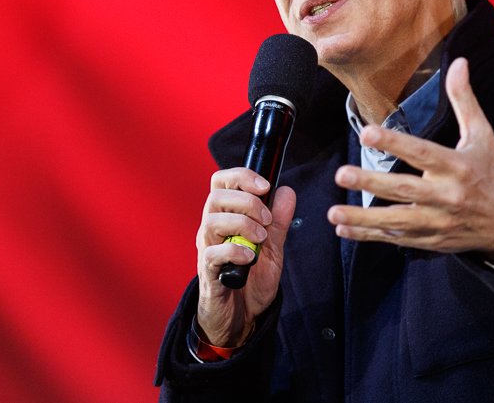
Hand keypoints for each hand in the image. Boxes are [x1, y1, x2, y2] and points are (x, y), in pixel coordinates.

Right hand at [195, 167, 295, 346]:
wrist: (242, 318)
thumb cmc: (251, 280)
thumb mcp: (273, 248)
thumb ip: (278, 220)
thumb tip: (286, 191)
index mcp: (225, 216)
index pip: (221, 182)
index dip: (242, 176)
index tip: (265, 186)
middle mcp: (212, 228)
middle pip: (216, 196)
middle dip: (248, 202)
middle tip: (267, 221)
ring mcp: (207, 249)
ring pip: (212, 220)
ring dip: (243, 224)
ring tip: (260, 240)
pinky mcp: (208, 271)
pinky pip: (213, 253)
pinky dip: (235, 251)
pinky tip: (250, 259)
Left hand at [327, 57, 493, 263]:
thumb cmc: (488, 173)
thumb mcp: (482, 135)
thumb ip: (464, 100)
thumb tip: (458, 61)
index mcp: (458, 167)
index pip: (422, 153)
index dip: (395, 144)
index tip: (367, 133)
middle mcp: (447, 197)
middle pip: (405, 190)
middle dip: (372, 183)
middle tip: (342, 174)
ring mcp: (437, 222)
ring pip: (396, 221)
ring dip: (363, 218)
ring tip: (333, 212)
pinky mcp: (429, 240)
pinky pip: (395, 239)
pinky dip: (369, 236)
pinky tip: (343, 229)